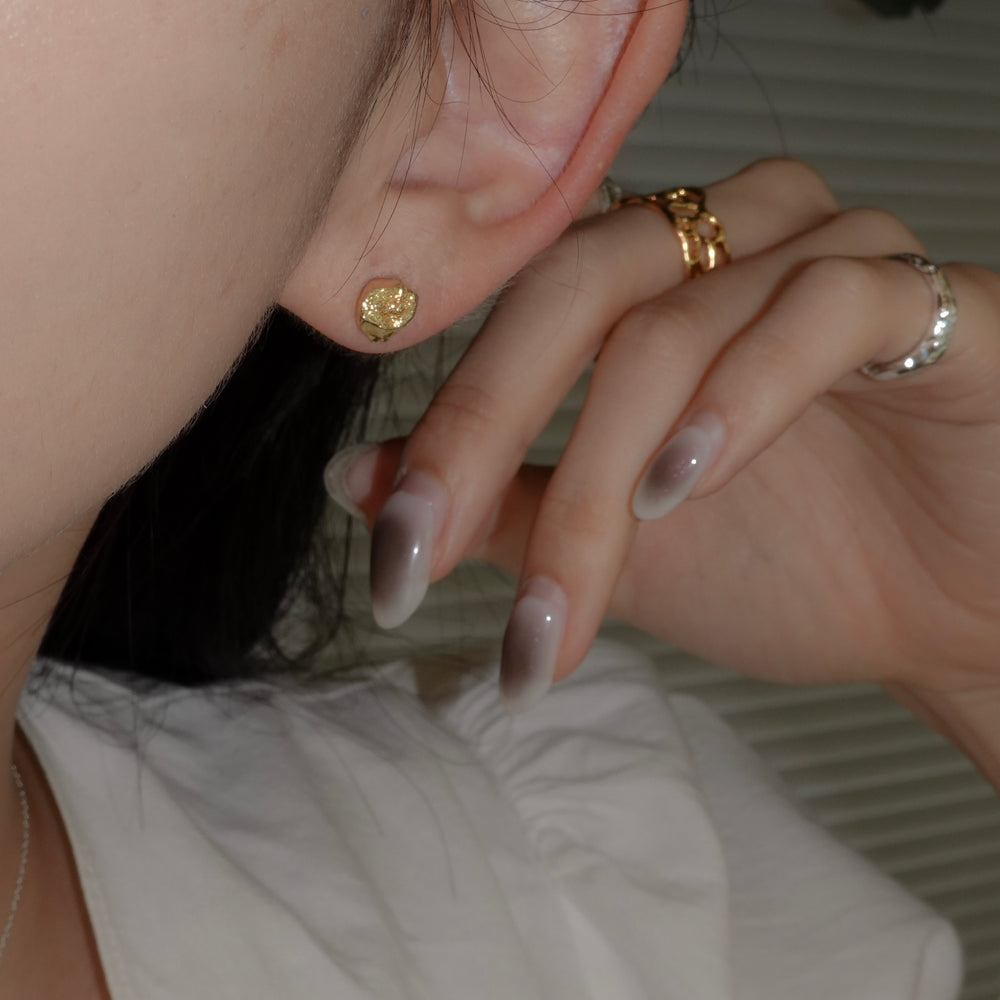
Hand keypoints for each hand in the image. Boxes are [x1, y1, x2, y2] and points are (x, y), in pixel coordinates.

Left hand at [334, 159, 999, 717]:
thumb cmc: (796, 565)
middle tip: (427, 555)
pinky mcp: (930, 295)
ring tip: (578, 576)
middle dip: (485, 429)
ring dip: (606, 461)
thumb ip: (502, 503)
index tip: (394, 553)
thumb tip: (360, 483)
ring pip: (678, 320)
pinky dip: (742, 397)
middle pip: (575, 291)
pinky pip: (823, 309)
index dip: (442, 428)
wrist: (952, 611)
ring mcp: (830, 256)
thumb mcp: (618, 546)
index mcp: (654, 283)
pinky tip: (688, 481)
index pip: (515, 315)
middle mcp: (730, 242)